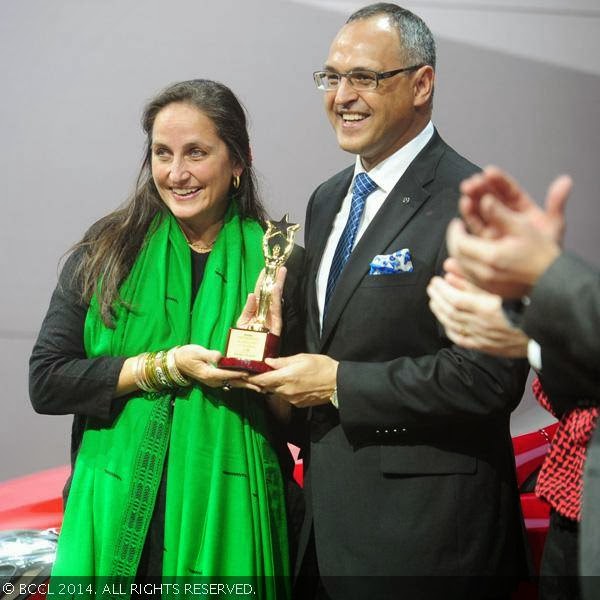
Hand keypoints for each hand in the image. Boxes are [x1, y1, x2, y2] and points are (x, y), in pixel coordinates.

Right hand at [175, 344, 258, 390]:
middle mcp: (213, 381)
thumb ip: (210, 355)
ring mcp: (215, 382)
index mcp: (209, 374)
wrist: (177, 363)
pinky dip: (241, 383)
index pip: (227, 374)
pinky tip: (249, 384)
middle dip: (248, 385)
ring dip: (247, 386)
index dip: (239, 374)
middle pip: (234, 383)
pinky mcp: (216, 379)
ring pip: (234, 384)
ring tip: (261, 388)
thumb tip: (220, 357)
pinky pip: (230, 382)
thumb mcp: (197, 352)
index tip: (250, 374)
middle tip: (262, 387)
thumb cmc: (187, 355)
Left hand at [236, 267, 286, 335]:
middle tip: (279, 266)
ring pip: (276, 300)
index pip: (261, 293)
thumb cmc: (244, 340)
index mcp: (258, 311)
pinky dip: (276, 300)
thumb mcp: (242, 322)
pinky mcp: (276, 328)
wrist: (246, 359)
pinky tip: (276, 289)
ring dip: (278, 286)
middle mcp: (267, 314)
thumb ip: (248, 309)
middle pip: (271, 294)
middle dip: (275, 280)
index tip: (266, 269)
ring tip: (281, 273)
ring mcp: (272, 320)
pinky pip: (277, 312)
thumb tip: (252, 294)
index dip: (263, 281)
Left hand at [247, 353, 338, 407]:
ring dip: (272, 385)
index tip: (242, 373)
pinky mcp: (298, 404)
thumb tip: (268, 361)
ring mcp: (291, 400)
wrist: (338, 383)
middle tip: (253, 373)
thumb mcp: (301, 358)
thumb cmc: (321, 366)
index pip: (261, 380)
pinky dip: (282, 390)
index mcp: (285, 377)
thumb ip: (282, 361)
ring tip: (272, 376)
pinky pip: (285, 397)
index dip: (250, 377)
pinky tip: (288, 383)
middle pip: (266, 387)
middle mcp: (285, 391)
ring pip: (275, 392)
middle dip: (260, 380)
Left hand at [427, 267, 528, 357]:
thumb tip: (450, 271)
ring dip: (440, 312)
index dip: (442, 290)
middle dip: (438, 298)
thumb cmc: (533, 300)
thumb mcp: (505, 285)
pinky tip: (446, 323)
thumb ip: (476, 279)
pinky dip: (450, 331)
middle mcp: (484, 325)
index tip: (436, 280)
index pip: (454, 299)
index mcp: (489, 308)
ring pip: (453, 326)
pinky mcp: (488, 347)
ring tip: (434, 301)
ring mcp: (485, 338)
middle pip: (451, 312)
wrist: (552, 326)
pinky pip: (462, 340)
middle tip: (432, 288)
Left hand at [447, 192, 561, 297]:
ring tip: (462, 238)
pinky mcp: (489, 291)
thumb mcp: (523, 228)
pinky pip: (469, 277)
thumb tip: (484, 200)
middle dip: (454, 240)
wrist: (554, 280)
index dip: (455, 231)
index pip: (460, 243)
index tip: (457, 221)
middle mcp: (485, 274)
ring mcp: (486, 285)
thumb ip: (501, 214)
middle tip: (457, 228)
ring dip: (458, 252)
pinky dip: (465, 264)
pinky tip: (469, 255)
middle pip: (457, 256)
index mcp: (492, 257)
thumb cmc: (541, 253)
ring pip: (461, 267)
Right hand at [457, 166, 570, 243]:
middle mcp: (504, 215)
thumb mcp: (553, 226)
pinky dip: (468, 216)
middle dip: (480, 188)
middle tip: (472, 183)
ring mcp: (492, 227)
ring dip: (471, 199)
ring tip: (466, 193)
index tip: (489, 173)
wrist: (535, 276)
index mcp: (520, 208)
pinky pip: (474, 225)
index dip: (498, 180)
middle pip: (489, 197)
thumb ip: (556, 203)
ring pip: (479, 209)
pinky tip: (465, 207)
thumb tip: (566, 181)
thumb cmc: (545, 252)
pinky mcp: (483, 239)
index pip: (507, 190)